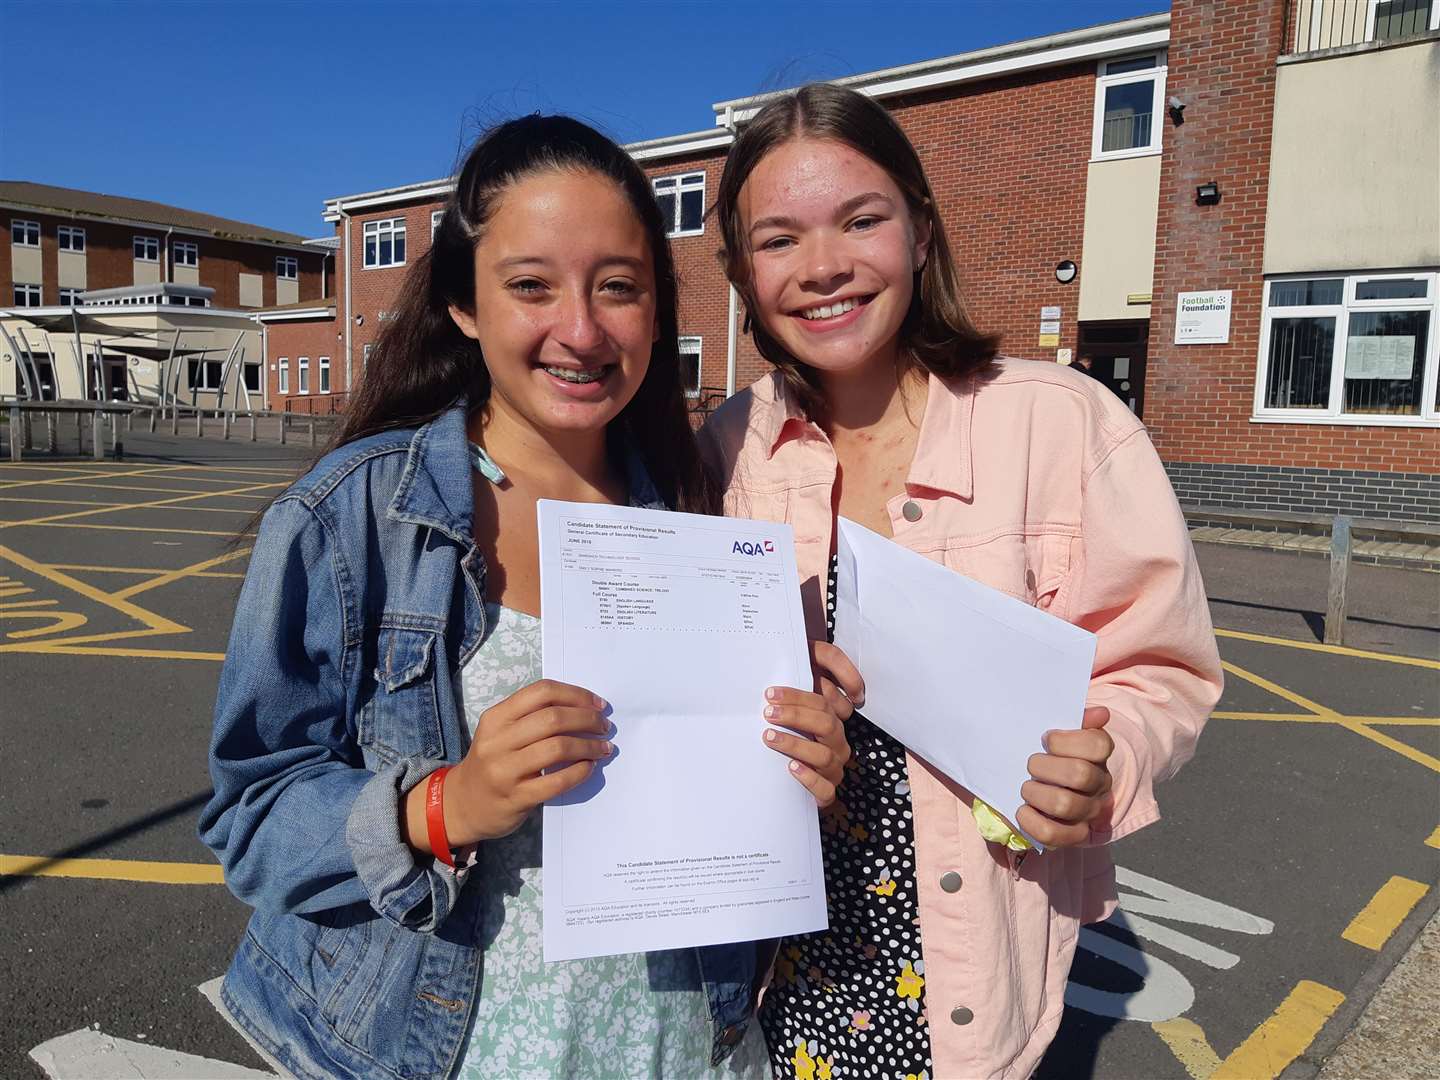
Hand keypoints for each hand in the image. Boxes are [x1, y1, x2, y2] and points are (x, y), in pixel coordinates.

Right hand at [445, 679, 611, 843]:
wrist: (462, 804)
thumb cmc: (492, 762)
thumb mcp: (500, 732)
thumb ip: (531, 717)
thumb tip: (583, 707)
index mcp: (496, 717)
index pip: (542, 692)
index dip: (576, 694)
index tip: (598, 704)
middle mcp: (497, 741)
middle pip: (553, 718)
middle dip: (587, 719)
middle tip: (604, 726)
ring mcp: (505, 771)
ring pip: (557, 748)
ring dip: (589, 746)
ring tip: (603, 748)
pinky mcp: (516, 798)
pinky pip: (556, 781)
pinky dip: (580, 772)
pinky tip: (589, 767)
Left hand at [759, 641, 860, 807]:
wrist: (786, 783)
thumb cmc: (785, 737)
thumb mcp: (784, 710)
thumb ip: (786, 691)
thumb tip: (768, 683)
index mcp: (830, 717)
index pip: (825, 700)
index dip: (799, 696)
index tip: (771, 693)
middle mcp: (836, 740)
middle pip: (826, 722)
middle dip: (796, 715)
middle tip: (768, 712)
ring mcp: (834, 766)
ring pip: (825, 754)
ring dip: (796, 744)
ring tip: (770, 737)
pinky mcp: (826, 792)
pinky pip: (825, 789)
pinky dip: (809, 778)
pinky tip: (791, 767)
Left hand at [1016, 706, 1113, 848]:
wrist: (1038, 785)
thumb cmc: (1046, 753)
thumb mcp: (1056, 733)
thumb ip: (1074, 718)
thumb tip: (1101, 713)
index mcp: (1097, 756)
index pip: (1099, 745)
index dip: (1067, 741)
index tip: (1046, 738)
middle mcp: (1099, 784)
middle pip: (1080, 774)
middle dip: (1044, 767)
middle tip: (1030, 764)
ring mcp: (1088, 811)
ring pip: (1066, 804)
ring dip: (1036, 793)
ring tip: (1025, 787)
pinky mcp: (1073, 836)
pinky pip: (1053, 834)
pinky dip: (1031, 822)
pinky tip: (1022, 810)